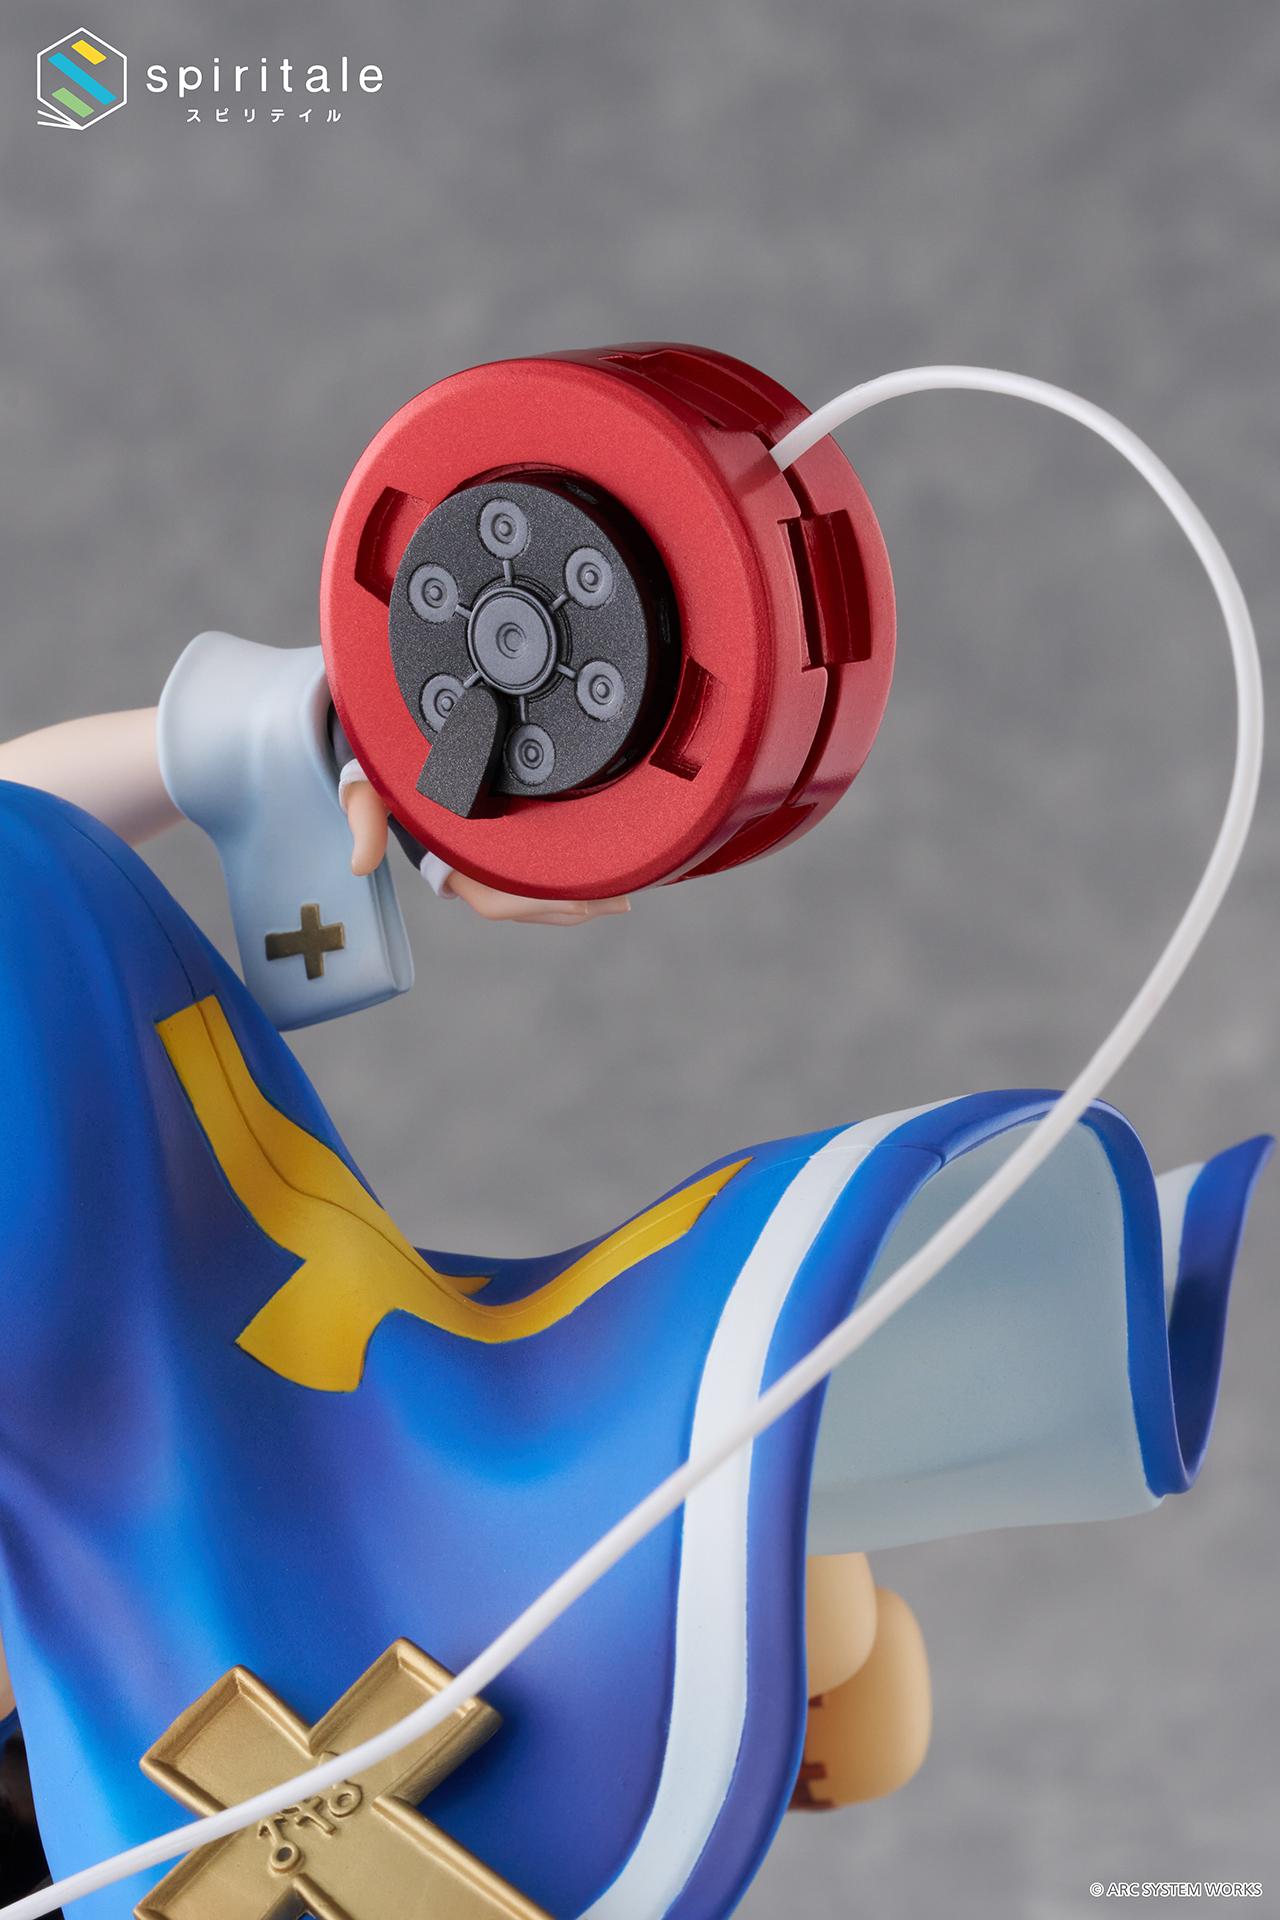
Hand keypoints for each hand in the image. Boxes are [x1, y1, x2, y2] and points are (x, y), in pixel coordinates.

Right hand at [342, 780, 629, 925]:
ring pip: (534, 897)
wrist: (381, 761)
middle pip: (525, 905)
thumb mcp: (366, 792)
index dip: (533, 902)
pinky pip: (535, 879)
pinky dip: (568, 883)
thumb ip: (366, 822)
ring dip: (577, 901)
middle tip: (619, 901)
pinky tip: (600, 878)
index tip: (574, 898)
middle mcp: (469, 870)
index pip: (493, 897)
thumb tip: (361, 866)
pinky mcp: (499, 851)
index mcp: (444, 862)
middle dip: (571, 906)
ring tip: (620, 897)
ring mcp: (485, 864)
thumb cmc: (379, 775)